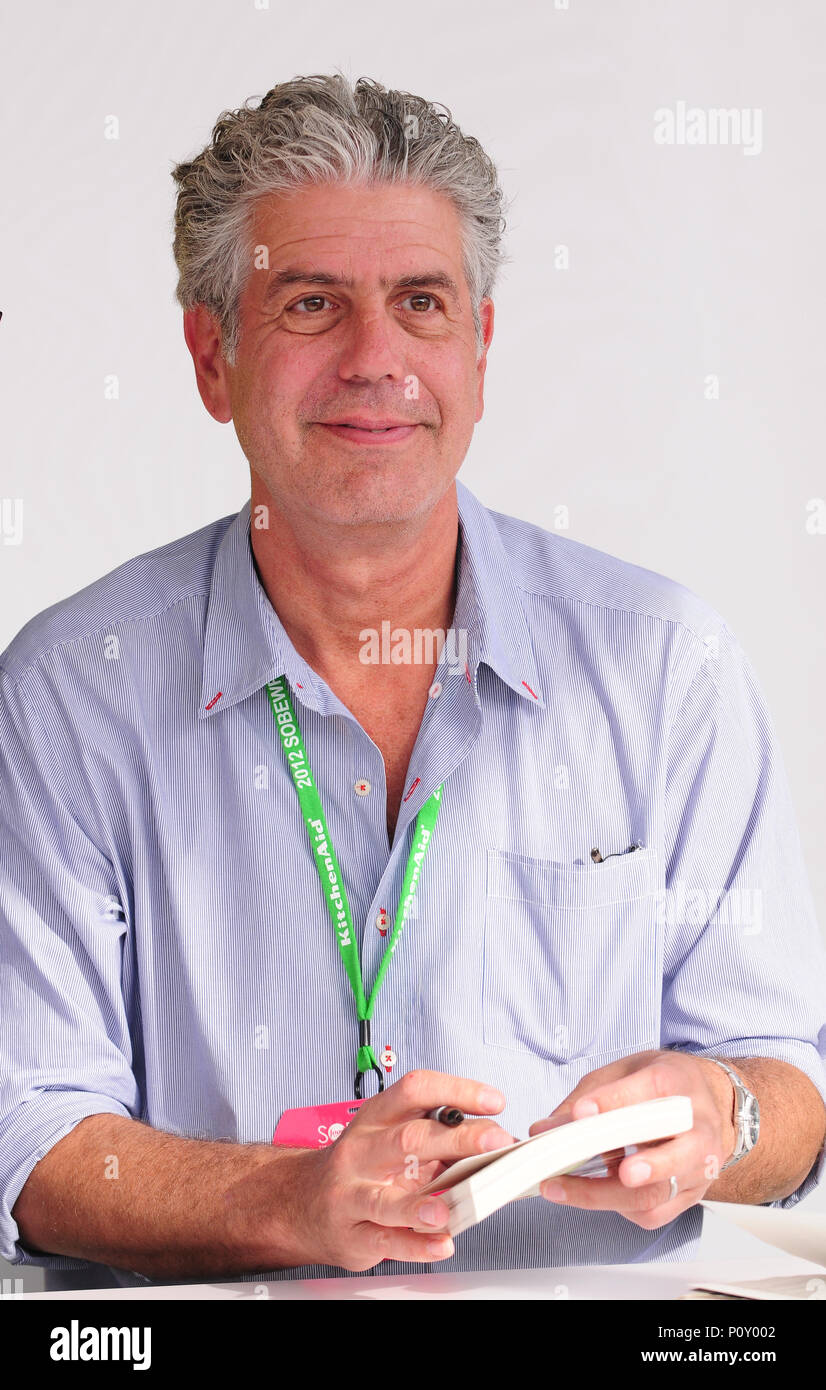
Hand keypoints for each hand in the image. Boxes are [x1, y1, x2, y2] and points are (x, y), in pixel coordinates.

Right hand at [290, 1070, 514, 1270]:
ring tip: (447, 1210)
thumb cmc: (358, 1167)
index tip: (492, 1101)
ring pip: (384, 1198)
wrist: (300, 1202)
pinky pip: (385, 1240)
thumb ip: (435, 1138)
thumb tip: (490, 1140)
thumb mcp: (389, 1139)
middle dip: (457, 1138)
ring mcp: (352, 1193)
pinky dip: (416, 1245)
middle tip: (495, 1141)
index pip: (415, 1090)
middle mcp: (362, 1151)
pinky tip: (440, 1244)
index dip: (456, 1091)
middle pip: (410, 1138)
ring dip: (419, 1205)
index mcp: (377, 1118)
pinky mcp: (351, 1233)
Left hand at [528, 1049, 737, 1228]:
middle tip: (616, 1170)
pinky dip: (621, 1208)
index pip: (650, 1091)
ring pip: (659, 1191)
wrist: (709, 1103)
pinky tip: (598, 1193)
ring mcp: (699, 1164)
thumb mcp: (626, 1072)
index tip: (581, 1112)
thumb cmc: (662, 1086)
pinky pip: (655, 1212)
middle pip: (675, 1153)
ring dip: (609, 1195)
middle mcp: (698, 1126)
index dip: (613, 1102)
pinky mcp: (692, 1193)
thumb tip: (543, 1129)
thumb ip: (588, 1096)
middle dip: (645, 1165)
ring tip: (566, 1189)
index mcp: (678, 1083)